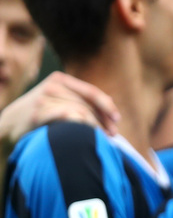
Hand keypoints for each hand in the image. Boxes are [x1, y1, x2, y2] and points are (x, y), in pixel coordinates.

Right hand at [0, 71, 119, 151]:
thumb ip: (79, 98)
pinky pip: (66, 118)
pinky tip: (85, 135)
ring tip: (101, 138)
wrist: (7, 126)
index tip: (116, 120)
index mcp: (59, 79)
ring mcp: (44, 98)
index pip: (91, 92)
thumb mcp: (57, 100)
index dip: (106, 106)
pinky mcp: (38, 113)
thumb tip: (110, 104)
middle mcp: (52, 86)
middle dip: (102, 120)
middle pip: (87, 104)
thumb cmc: (40, 115)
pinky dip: (79, 126)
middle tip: (112, 134)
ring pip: (79, 112)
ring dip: (93, 127)